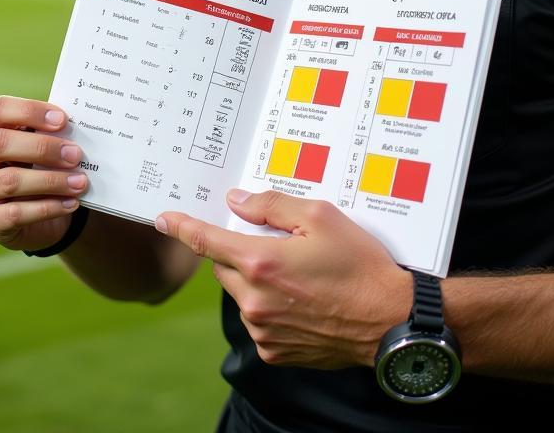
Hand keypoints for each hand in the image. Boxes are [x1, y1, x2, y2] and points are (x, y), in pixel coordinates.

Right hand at [0, 95, 86, 252]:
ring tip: (80, 182)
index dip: (30, 111)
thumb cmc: (33, 169)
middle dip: (44, 147)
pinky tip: (70, 202)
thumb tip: (75, 128)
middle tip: (76, 154)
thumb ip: (48, 134)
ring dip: (52, 180)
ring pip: (10, 181)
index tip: (62, 120)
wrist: (29, 220)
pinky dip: (49, 207)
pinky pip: (17, 213)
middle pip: (1, 143)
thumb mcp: (36, 147)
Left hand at [156, 189, 408, 368]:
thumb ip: (272, 205)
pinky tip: (303, 301)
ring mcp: (263, 329)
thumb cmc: (360, 266)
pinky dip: (270, 308)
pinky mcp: (275, 351)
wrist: (390, 321)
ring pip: (242, 294)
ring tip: (300, 277)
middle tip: (276, 245)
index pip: (206, 241)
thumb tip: (236, 201)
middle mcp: (254, 300)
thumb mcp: (321, 217)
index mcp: (261, 262)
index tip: (163, 219)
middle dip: (239, 252)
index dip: (181, 227)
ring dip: (256, 281)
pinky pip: (259, 320)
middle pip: (224, 267)